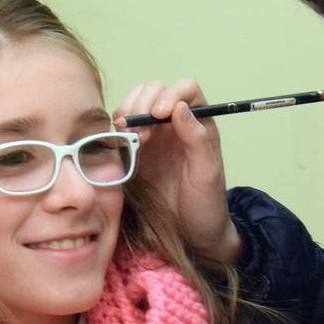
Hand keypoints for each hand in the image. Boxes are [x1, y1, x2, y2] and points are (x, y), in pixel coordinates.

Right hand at [114, 79, 241, 264]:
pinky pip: (123, 127)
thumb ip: (196, 139)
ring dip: (128, 112)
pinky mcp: (136, 150)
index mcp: (199, 123)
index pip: (186, 89)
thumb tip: (179, 107)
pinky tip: (120, 142)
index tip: (159, 114)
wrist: (193, 234)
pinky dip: (117, 128)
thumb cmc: (206, 204)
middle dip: (143, 103)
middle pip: (155, 90)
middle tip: (140, 133)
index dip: (170, 93)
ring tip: (130, 136)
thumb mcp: (206, 174)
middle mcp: (176, 123)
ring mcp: (155, 135)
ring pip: (136, 103)